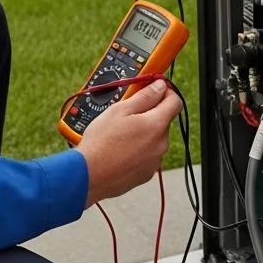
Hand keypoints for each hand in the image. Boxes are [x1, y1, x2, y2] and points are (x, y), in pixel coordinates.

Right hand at [77, 78, 183, 206]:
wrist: (87, 176)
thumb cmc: (101, 142)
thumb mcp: (120, 110)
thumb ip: (145, 96)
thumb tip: (160, 86)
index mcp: (157, 125)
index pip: (175, 101)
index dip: (165, 92)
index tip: (153, 90)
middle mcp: (161, 144)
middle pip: (163, 120)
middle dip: (149, 113)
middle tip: (128, 113)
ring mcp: (154, 161)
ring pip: (154, 138)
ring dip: (143, 132)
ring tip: (120, 134)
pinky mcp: (146, 174)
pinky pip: (147, 155)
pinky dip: (138, 150)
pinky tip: (121, 150)